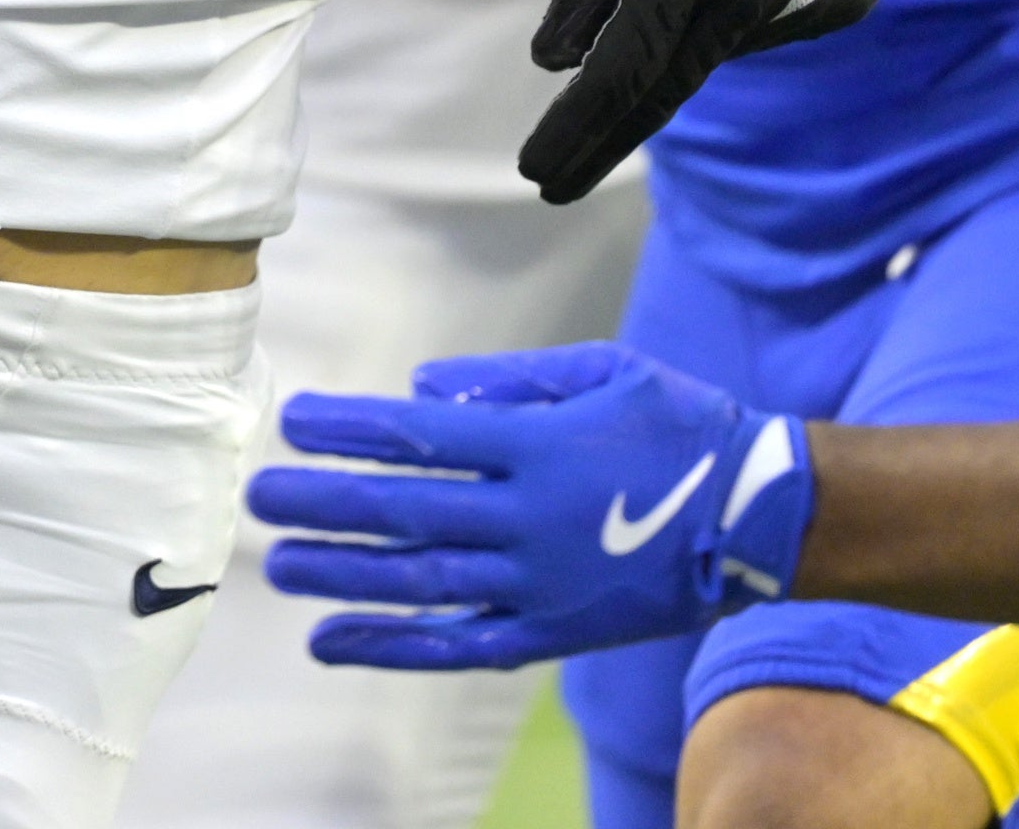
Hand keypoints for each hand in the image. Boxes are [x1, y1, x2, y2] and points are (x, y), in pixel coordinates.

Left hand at [249, 342, 810, 669]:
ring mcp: (539, 583)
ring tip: (282, 564)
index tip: (295, 420)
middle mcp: (530, 519)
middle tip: (262, 496)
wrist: (757, 517)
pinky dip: (393, 646)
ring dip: (344, 575)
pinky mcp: (550, 632)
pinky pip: (458, 646)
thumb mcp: (602, 371)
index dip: (352, 428)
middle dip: (325, 503)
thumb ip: (508, 379)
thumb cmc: (677, 425)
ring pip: (420, 583)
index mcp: (540, 446)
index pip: (422, 437)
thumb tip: (422, 394)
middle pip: (406, 512)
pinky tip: (333, 642)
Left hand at [521, 0, 932, 203]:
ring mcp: (812, 4)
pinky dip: (735, 4)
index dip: (577, 127)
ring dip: (684, 26)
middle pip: (666, 85)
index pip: (626, 68)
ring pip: (715, 44)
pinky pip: (763, 25)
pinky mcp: (846, 3)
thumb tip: (554, 60)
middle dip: (602, 134)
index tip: (533, 174)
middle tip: (547, 180)